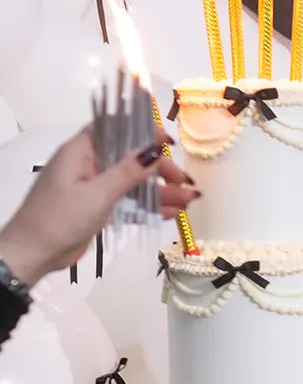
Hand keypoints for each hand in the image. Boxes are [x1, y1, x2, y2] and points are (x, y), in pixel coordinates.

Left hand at [0, 126, 197, 285]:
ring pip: (132, 182)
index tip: (168, 141)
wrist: (32, 255)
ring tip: (190, 200)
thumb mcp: (96, 194)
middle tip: (182, 180)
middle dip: (158, 168)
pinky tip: (172, 213)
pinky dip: (148, 207)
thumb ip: (127, 171)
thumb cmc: (58, 219)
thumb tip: (155, 149)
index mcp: (79, 152)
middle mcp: (87, 165)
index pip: (113, 129)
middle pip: (129, 157)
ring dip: (159, 191)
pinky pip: (128, 202)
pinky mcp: (97, 208)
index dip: (141, 130)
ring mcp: (92, 187)